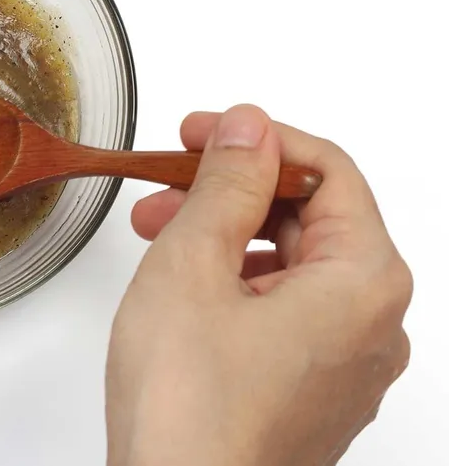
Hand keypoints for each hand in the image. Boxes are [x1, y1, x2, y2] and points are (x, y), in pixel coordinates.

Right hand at [106, 105, 411, 465]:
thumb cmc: (188, 404)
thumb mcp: (192, 263)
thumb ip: (226, 183)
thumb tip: (249, 127)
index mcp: (364, 284)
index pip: (329, 171)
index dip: (259, 140)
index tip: (200, 133)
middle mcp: (374, 326)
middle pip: (314, 219)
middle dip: (235, 191)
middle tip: (168, 183)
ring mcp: (347, 368)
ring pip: (295, 267)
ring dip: (227, 236)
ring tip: (157, 236)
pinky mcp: (314, 396)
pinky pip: (288, 314)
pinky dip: (238, 284)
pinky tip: (184, 288)